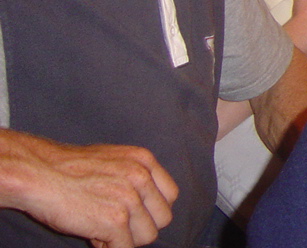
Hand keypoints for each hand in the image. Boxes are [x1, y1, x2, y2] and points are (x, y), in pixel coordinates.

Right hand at [0, 133, 177, 247]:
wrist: (41, 174)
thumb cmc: (69, 169)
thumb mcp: (114, 161)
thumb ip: (134, 178)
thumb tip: (145, 206)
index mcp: (144, 160)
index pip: (170, 195)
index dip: (152, 210)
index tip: (134, 216)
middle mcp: (142, 177)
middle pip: (163, 218)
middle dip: (140, 227)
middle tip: (116, 226)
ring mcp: (130, 199)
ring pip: (147, 236)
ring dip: (125, 239)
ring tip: (101, 229)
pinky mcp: (115, 221)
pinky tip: (93, 236)